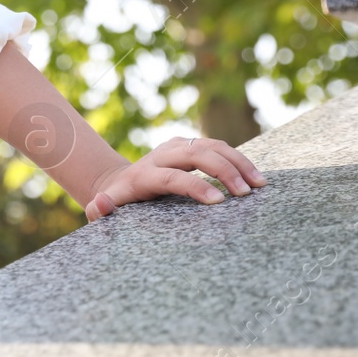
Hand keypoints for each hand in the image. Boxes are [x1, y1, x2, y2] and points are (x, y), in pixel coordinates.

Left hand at [83, 136, 267, 221]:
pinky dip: (238, 159)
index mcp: (145, 173)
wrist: (119, 179)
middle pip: (197, 154)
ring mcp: (178, 146)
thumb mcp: (104, 208)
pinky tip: (256, 178)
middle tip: (246, 193)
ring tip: (259, 185)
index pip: (173, 176)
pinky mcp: (191, 145)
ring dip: (238, 162)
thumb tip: (99, 205)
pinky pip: (219, 147)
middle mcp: (163, 154)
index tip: (219, 201)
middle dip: (224, 170)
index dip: (196, 186)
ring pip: (212, 145)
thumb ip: (100, 210)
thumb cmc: (118, 201)